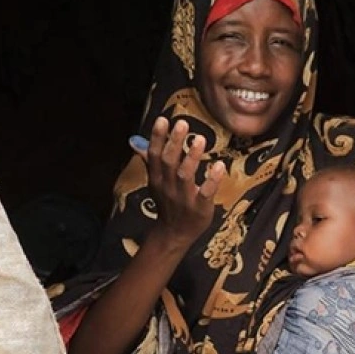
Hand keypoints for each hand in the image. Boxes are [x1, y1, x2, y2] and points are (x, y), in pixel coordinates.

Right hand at [140, 117, 224, 245]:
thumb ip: (149, 161)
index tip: (163, 120)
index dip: (157, 137)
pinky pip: (205, 192)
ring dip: (192, 157)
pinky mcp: (199, 207)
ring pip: (185, 175)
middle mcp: (168, 186)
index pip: (155, 155)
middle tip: (182, 123)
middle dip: (174, 142)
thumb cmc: (168, 203)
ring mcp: (183, 197)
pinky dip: (212, 179)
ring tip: (200, 139)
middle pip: (169, 162)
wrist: (174, 234)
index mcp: (157, 178)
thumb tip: (135, 142)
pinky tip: (219, 165)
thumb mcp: (155, 182)